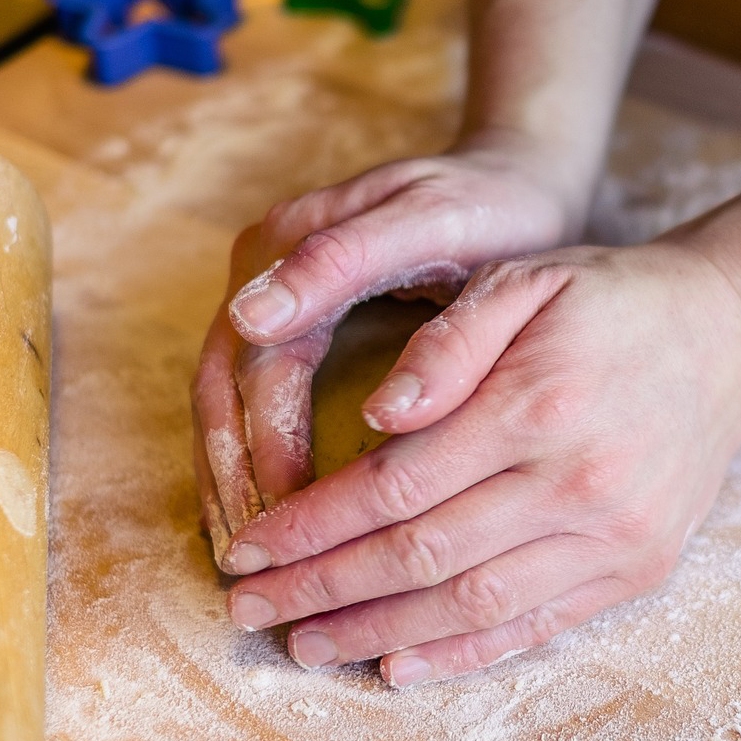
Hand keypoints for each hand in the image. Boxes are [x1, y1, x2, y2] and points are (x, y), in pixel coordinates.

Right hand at [191, 141, 586, 564]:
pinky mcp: (291, 324)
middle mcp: (263, 269)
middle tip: (251, 562)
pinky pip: (251, 402)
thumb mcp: (429, 220)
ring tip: (245, 558)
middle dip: (231, 478)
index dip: (265, 446)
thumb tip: (250, 319)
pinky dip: (251, 461)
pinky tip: (266, 520)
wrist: (518, 178)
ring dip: (229, 479)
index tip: (285, 520)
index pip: (257, 365)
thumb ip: (344, 260)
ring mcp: (269, 297)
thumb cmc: (489, 204)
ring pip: (225, 403)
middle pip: (222, 390)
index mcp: (289, 242)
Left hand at [216, 241, 740, 684]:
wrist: (731, 338)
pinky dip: (463, 653)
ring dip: (377, 635)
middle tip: (250, 610)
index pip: (393, 485)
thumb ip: (449, 341)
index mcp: (534, 404)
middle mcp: (575, 481)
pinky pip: (537, 625)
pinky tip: (399, 666)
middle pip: (421, 556)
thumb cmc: (611, 301)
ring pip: (472, 605)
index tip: (247, 547)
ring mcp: (613, 535)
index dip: (310, 525)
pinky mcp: (638, 569)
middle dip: (322, 591)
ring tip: (306, 647)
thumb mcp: (528, 281)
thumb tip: (378, 415)